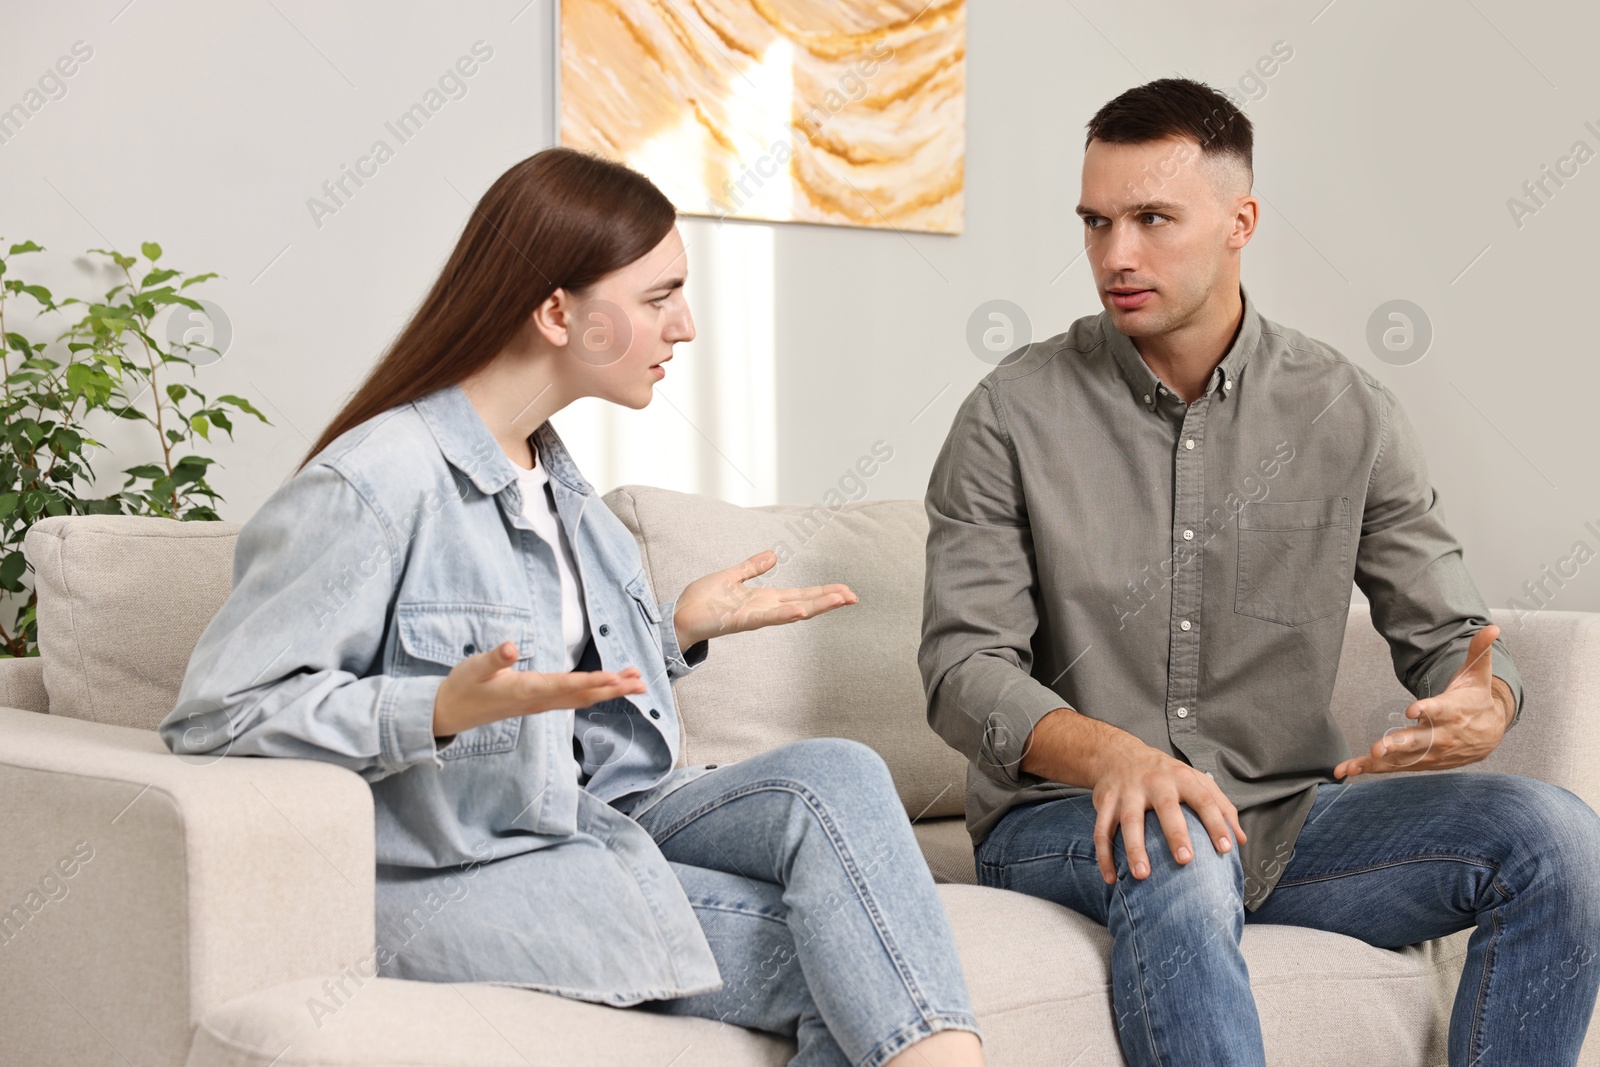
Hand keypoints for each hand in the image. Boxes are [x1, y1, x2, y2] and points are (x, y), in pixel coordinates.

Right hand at [432, 640, 647, 738]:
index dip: (592, 681)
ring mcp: (540, 704)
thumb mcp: (474, 667)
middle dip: (614, 689)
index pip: (566, 685)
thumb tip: (511, 647)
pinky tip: (607, 688)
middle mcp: (539, 700)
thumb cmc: (464, 686)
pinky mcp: (539, 703)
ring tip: (635, 684)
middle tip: (641, 683)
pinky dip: (595, 693)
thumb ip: (494, 658)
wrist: (451, 713)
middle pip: (583, 696)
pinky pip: (573, 700)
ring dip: (610, 692)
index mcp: (527, 689)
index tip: (617, 678)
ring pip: (582, 699)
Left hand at [671, 549, 857, 649]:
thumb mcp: (731, 577)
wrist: (679, 615)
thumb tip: (773, 556)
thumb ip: (752, 567)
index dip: (823, 592)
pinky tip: (801, 612)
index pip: (801, 595)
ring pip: (792, 611)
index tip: (846, 590)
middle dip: (829, 600)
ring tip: (839, 601)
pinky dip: (784, 615)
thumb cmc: (701, 600)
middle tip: (854, 597)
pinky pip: (766, 618)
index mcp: (765, 599)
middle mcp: (765, 609)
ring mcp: (755, 616)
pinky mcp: (741, 620)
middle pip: (804, 603)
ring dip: (816, 607)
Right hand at [1090, 737, 1246, 884]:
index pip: (1203, 799)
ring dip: (1134, 848)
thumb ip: (1220, 806)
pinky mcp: (1105, 803)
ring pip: (1129, 821)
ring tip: (1142, 875)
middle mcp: (1154, 782)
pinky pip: (1101, 831)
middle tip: (1185, 860)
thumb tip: (1241, 840)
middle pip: (1165, 808)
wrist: (1117, 753)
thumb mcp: (1194, 779)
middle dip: (1175, 834)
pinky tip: (1111, 878)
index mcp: (1180, 778)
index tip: (1226, 848)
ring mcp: (1127, 792)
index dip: (1216, 823)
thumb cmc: (1164, 773)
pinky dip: (1104, 856)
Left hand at [1334, 624, 1511, 779]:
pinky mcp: (1423, 761)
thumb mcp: (1477, 674)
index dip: (1426, 710)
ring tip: (1353, 766)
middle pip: (1419, 741)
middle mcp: (1442, 734)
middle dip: (1398, 744)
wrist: (1490, 731)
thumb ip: (1478, 650)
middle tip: (1378, 747)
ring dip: (1378, 762)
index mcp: (1453, 710)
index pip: (1439, 710)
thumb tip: (1491, 627)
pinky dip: (1373, 769)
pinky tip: (1348, 770)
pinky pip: (1396, 767)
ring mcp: (1431, 752)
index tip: (1412, 710)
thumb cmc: (1476, 698)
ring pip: (1403, 758)